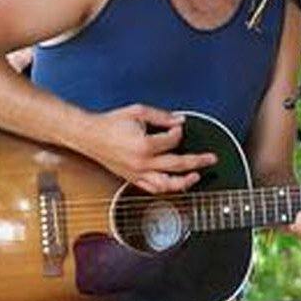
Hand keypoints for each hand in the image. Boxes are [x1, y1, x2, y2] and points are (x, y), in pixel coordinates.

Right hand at [86, 105, 215, 193]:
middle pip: (177, 164)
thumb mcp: (138, 112)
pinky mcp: (132, 179)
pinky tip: (176, 184)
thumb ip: (161, 116)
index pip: (172, 140)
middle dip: (197, 161)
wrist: (89, 136)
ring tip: (196, 177)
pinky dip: (166, 188)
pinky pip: (153, 188)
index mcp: (144, 145)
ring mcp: (137, 173)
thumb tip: (180, 121)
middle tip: (211, 159)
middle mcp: (142, 162)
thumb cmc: (111, 123)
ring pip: (166, 184)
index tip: (178, 128)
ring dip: (184, 181)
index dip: (178, 132)